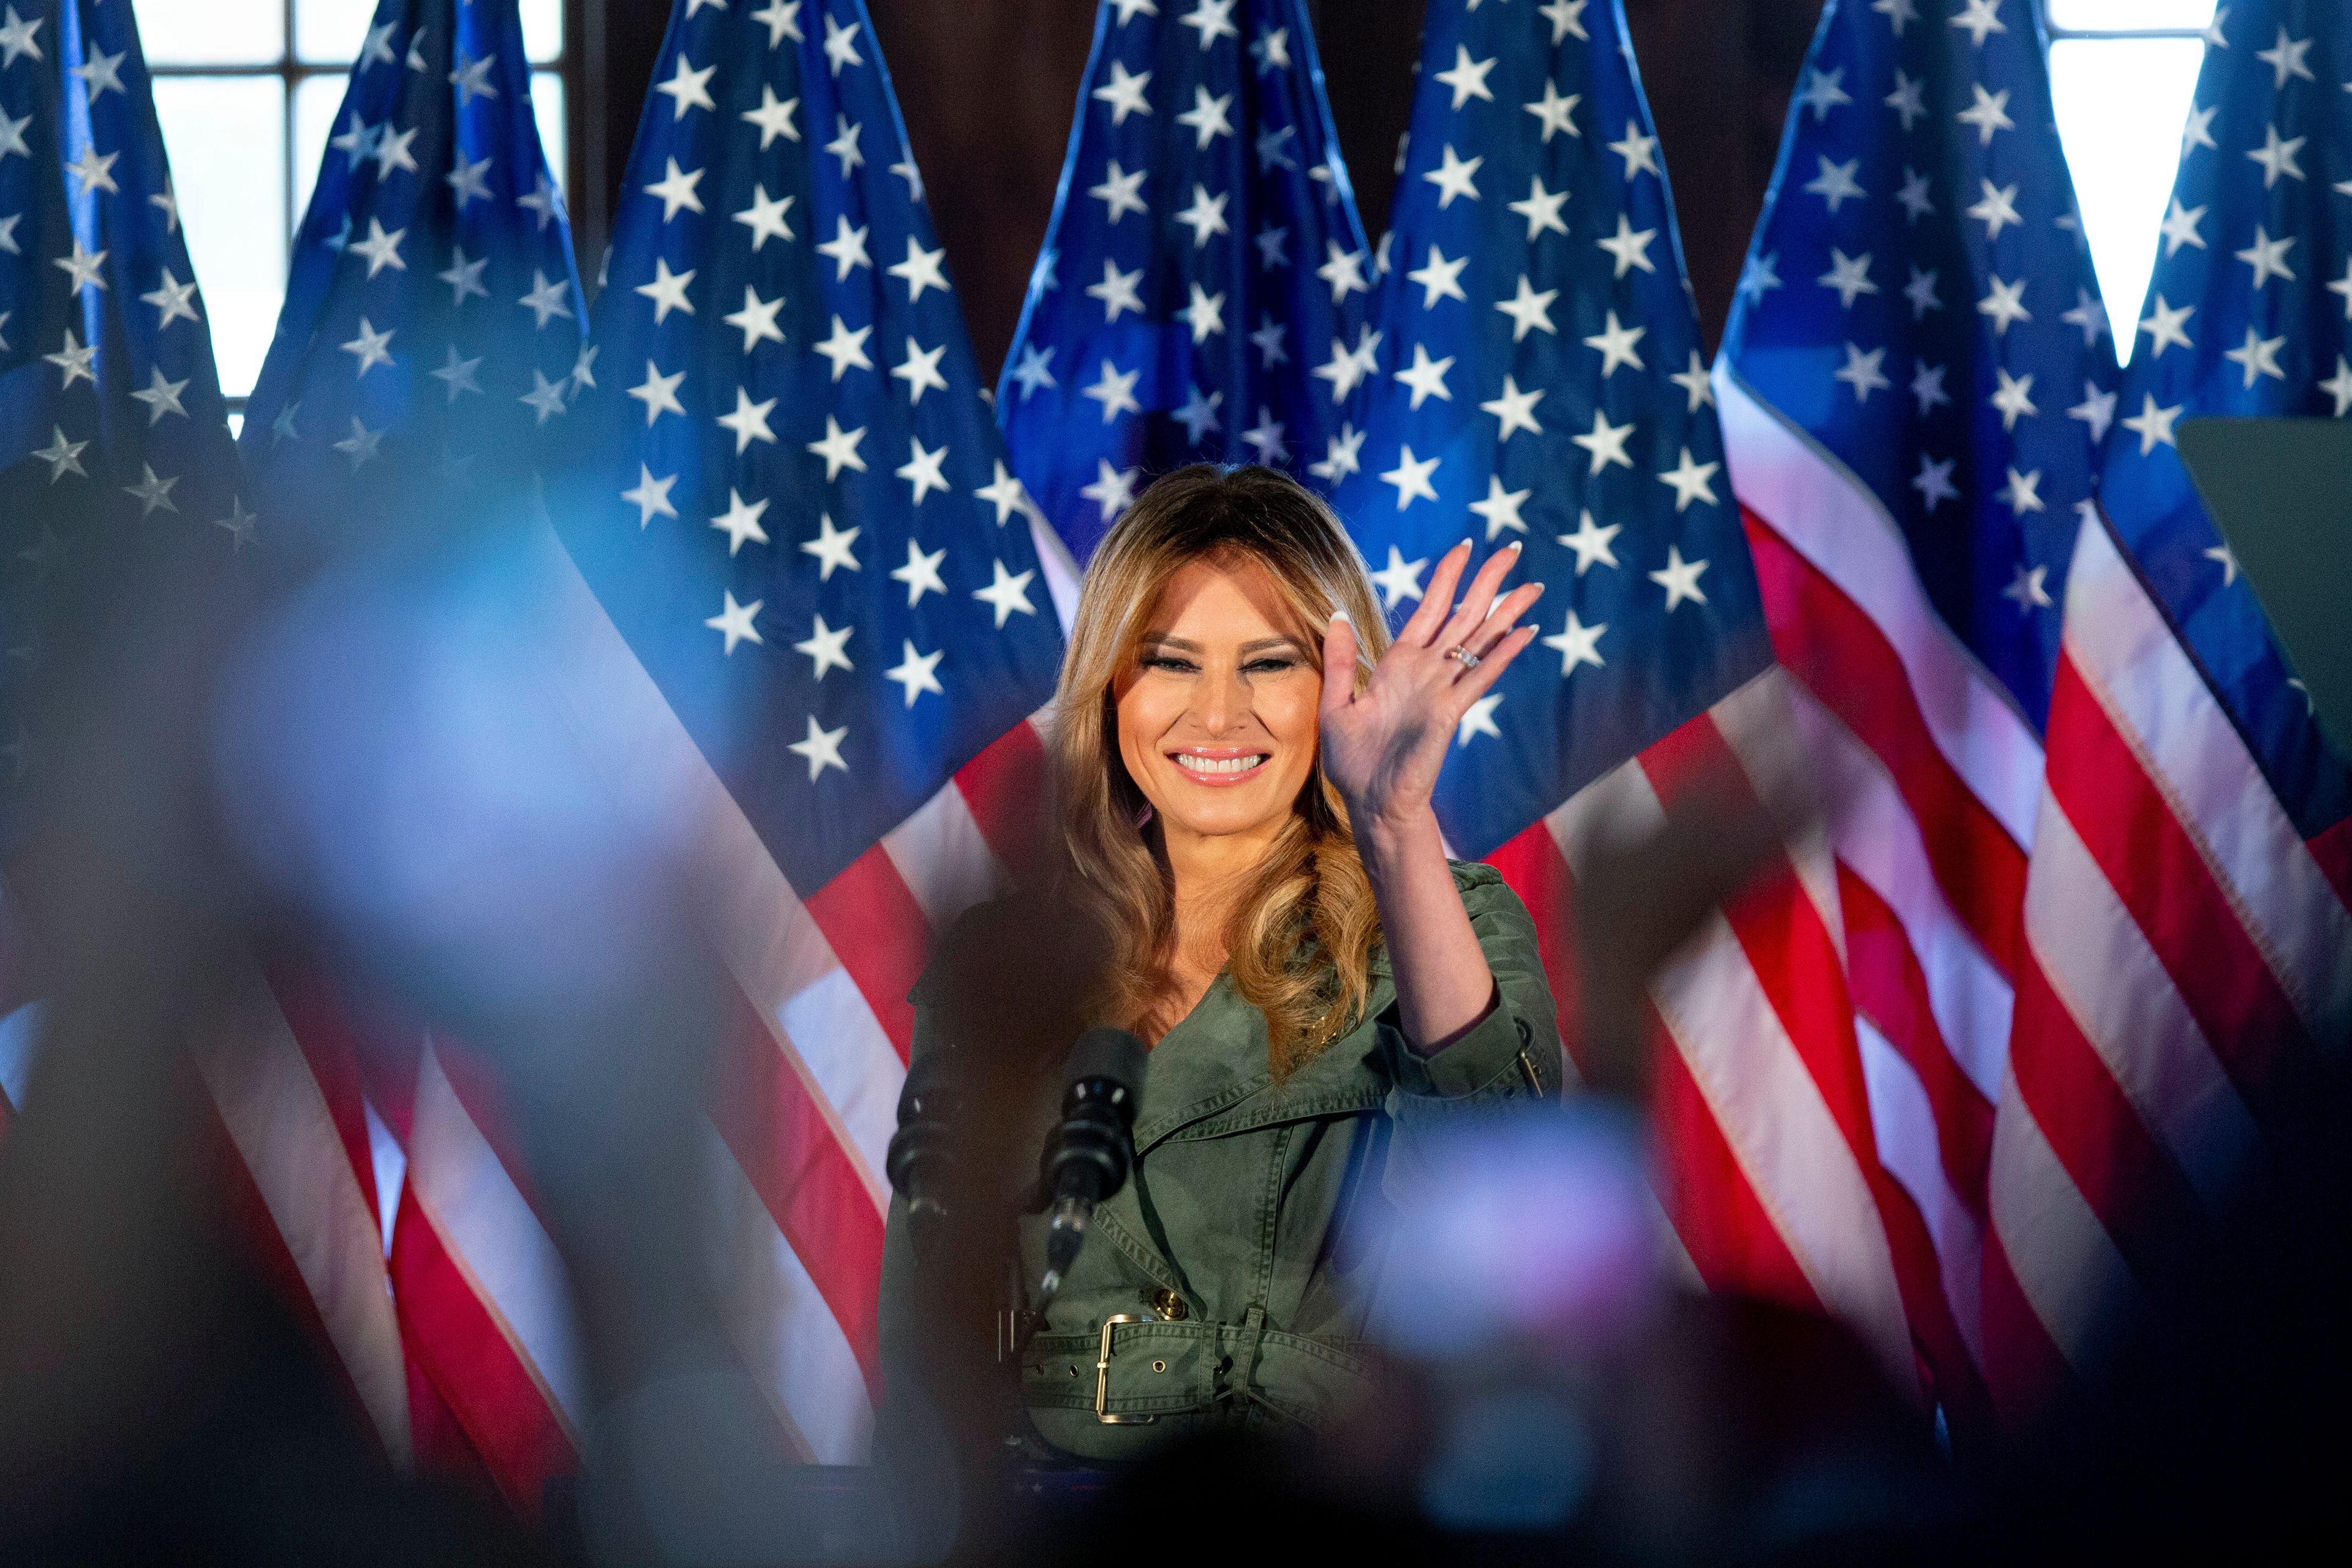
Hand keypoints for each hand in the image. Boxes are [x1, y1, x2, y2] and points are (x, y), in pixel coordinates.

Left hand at [1319, 541, 1542, 835]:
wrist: (1369, 801)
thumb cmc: (1352, 762)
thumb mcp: (1335, 704)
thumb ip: (1340, 660)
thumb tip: (1337, 614)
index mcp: (1399, 664)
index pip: (1429, 609)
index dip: (1447, 577)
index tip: (1465, 547)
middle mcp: (1426, 670)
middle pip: (1464, 615)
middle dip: (1487, 582)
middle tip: (1513, 550)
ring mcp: (1442, 688)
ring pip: (1480, 639)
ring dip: (1507, 612)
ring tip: (1533, 585)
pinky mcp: (1450, 710)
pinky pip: (1480, 675)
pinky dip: (1503, 653)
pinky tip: (1526, 632)